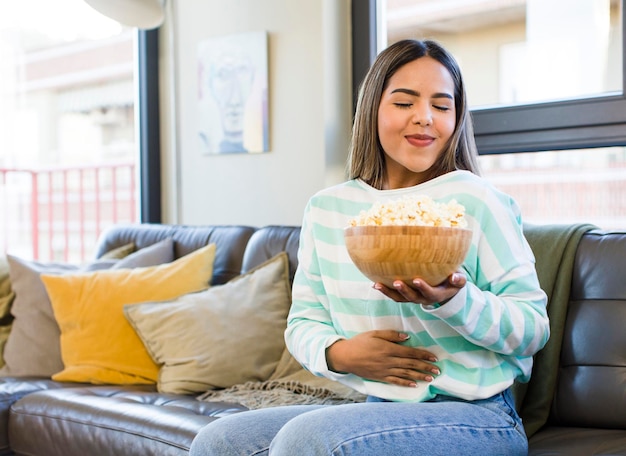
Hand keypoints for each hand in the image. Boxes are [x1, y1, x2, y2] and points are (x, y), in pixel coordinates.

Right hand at [325, 330, 439, 386]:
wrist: (345, 356)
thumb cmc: (359, 342)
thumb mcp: (374, 334)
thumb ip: (391, 335)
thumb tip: (407, 337)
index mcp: (388, 349)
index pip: (410, 353)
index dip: (423, 355)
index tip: (433, 358)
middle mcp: (389, 361)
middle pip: (411, 365)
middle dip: (425, 367)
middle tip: (438, 370)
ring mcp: (385, 371)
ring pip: (406, 374)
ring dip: (419, 376)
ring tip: (431, 378)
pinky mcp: (380, 377)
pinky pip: (395, 381)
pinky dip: (405, 383)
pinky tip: (414, 385)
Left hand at [374, 271, 465, 305]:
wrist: (446, 289)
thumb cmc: (452, 281)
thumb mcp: (459, 281)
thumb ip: (459, 280)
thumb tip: (455, 277)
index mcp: (436, 295)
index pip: (429, 292)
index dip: (423, 287)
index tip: (417, 279)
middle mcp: (422, 299)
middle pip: (411, 297)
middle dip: (403, 290)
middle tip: (396, 282)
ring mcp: (413, 298)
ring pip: (399, 298)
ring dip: (388, 292)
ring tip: (377, 285)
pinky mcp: (405, 296)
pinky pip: (394, 295)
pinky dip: (385, 291)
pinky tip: (375, 284)